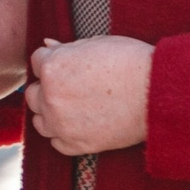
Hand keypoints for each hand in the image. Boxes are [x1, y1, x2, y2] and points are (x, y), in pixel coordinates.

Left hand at [26, 37, 153, 155]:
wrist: (157, 93)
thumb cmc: (130, 62)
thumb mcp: (95, 44)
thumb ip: (66, 48)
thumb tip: (47, 45)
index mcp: (52, 67)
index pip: (36, 62)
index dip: (53, 61)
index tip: (70, 66)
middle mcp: (51, 97)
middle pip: (33, 94)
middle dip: (47, 89)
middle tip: (72, 86)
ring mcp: (61, 124)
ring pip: (40, 121)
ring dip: (51, 114)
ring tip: (76, 107)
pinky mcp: (76, 145)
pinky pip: (56, 142)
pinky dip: (64, 135)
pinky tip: (81, 124)